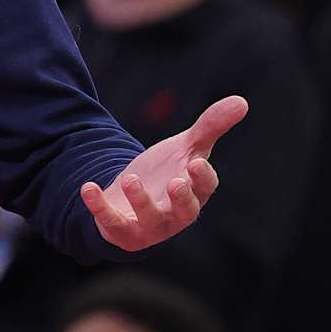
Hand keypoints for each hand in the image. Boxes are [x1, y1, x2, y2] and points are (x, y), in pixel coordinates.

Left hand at [80, 96, 244, 250]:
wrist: (129, 199)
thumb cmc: (166, 173)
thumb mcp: (186, 148)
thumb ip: (210, 127)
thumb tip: (242, 101)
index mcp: (195, 193)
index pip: (206, 188)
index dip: (203, 178)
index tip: (197, 162)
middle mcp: (176, 213)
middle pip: (186, 211)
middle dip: (182, 199)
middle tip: (177, 182)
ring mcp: (149, 225)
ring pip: (150, 219)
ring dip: (141, 201)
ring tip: (130, 179)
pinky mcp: (122, 230)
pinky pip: (111, 222)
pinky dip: (99, 206)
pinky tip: (88, 187)